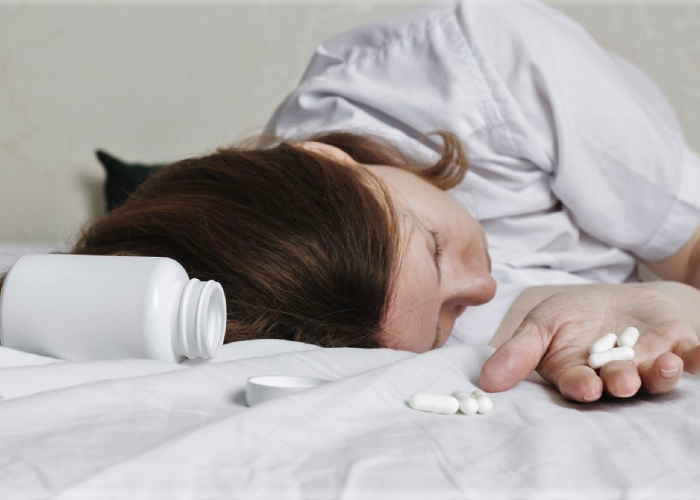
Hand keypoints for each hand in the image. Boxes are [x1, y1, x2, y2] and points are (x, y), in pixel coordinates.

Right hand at [479, 284, 699, 401]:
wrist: (610, 301)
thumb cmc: (570, 316)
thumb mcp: (539, 326)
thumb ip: (517, 353)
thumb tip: (485, 382)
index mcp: (578, 374)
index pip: (580, 384)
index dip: (582, 386)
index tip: (584, 387)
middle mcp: (614, 375)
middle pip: (619, 384)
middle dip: (621, 382)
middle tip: (622, 381)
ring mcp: (646, 362)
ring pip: (656, 377)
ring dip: (660, 374)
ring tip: (662, 365)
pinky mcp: (675, 347)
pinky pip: (691, 358)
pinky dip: (697, 358)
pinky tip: (698, 355)